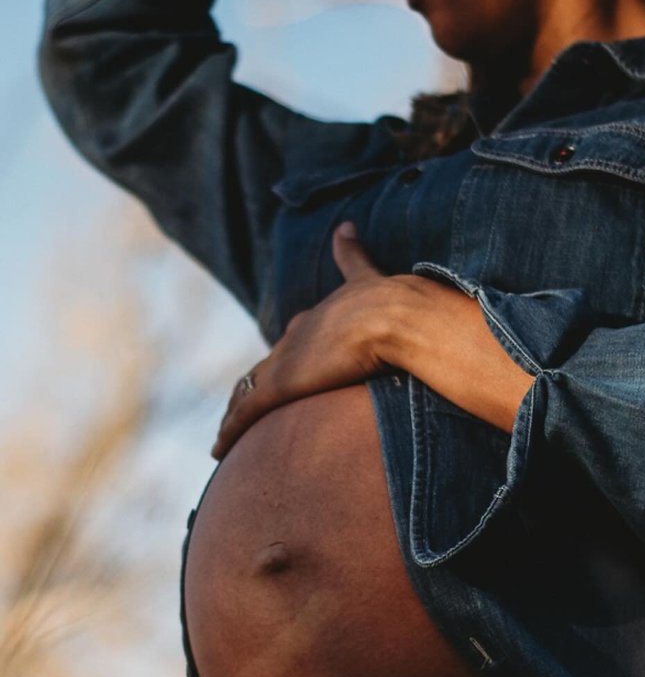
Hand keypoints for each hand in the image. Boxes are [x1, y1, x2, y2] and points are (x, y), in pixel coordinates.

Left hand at [211, 223, 411, 459]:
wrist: (394, 316)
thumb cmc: (394, 303)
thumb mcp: (369, 277)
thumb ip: (353, 255)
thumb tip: (344, 226)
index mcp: (317, 317)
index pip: (293, 340)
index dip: (285, 356)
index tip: (278, 370)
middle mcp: (294, 336)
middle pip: (264, 365)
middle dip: (253, 384)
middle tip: (240, 407)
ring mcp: (285, 362)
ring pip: (246, 391)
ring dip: (234, 413)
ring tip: (225, 435)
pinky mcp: (281, 385)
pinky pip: (245, 413)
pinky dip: (230, 431)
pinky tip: (218, 450)